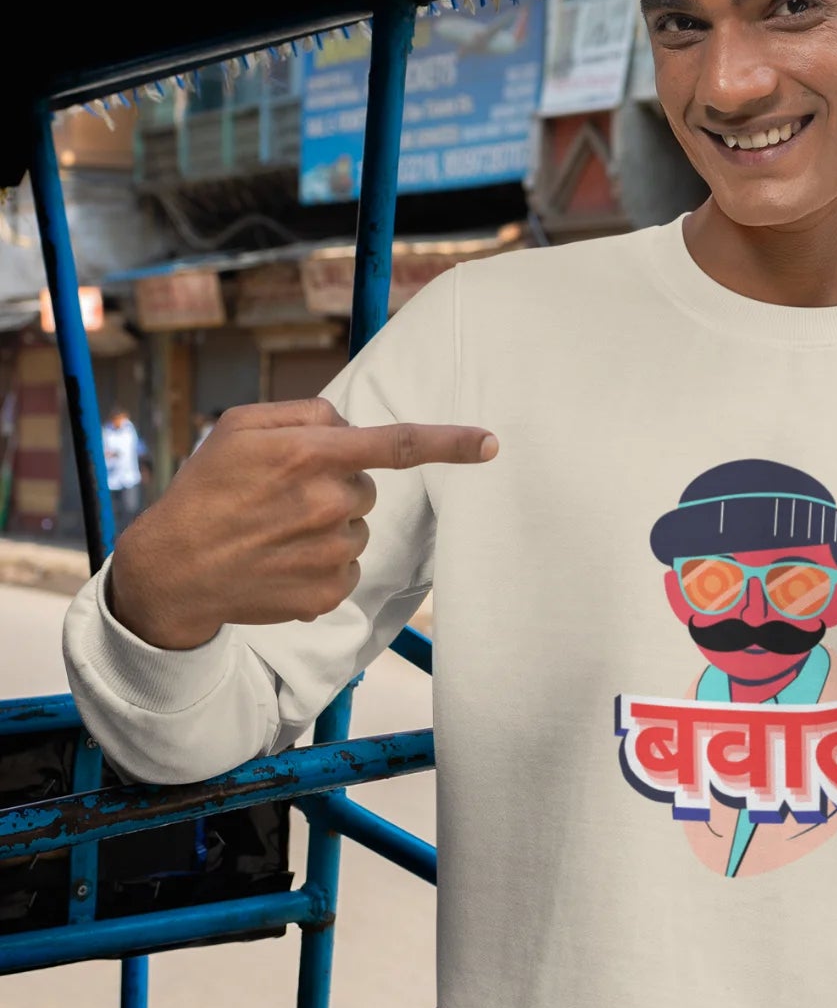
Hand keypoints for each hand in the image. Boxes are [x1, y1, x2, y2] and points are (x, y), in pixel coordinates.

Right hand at [108, 398, 496, 649]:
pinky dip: (323, 565)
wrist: (173, 571)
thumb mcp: (238, 428)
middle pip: (368, 488)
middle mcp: (327, 503)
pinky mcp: (327, 593)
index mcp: (310, 454)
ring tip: (276, 533)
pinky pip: (348, 569)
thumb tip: (351, 423)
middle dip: (338, 486)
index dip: (451, 442)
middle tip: (283, 497)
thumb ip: (304, 414)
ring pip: (358, 530)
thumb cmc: (206, 490)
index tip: (491, 444)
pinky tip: (281, 563)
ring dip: (329, 527)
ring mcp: (330, 553)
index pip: (399, 444)